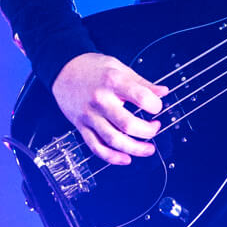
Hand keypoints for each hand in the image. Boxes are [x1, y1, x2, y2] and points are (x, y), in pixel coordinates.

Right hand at [52, 53, 167, 165]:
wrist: (64, 70)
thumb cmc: (93, 68)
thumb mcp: (119, 68)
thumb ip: (143, 83)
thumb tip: (163, 92)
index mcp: (112, 82)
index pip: (141, 97)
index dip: (155, 105)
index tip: (157, 107)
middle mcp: (100, 100)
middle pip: (127, 124)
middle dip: (147, 131)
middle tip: (155, 127)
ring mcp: (90, 116)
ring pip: (113, 140)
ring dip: (134, 149)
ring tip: (148, 149)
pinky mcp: (81, 127)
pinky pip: (96, 147)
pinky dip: (112, 157)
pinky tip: (125, 158)